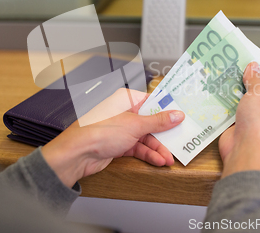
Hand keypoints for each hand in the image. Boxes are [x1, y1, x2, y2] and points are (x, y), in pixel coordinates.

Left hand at [41, 89, 184, 187]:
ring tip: (168, 158)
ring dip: (157, 148)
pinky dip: (148, 154)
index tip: (181, 116)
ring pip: (145, 138)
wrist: (78, 153)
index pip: (152, 102)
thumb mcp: (135, 125)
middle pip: (150, 122)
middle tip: (178, 141)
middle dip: (163, 135)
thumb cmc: (98, 131)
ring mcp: (121, 129)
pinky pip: (138, 148)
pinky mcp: (118, 144)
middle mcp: (123, 113)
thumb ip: (158, 122)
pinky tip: (157, 160)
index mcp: (126, 100)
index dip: (167, 111)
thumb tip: (175, 115)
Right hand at [219, 62, 259, 176]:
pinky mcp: (237, 125)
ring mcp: (252, 119)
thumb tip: (253, 67)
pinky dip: (223, 103)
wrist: (246, 149)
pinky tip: (215, 92)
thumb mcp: (259, 92)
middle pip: (254, 90)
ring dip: (231, 91)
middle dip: (243, 80)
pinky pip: (229, 110)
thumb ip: (254, 78)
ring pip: (240, 100)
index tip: (248, 60)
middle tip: (231, 66)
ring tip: (220, 76)